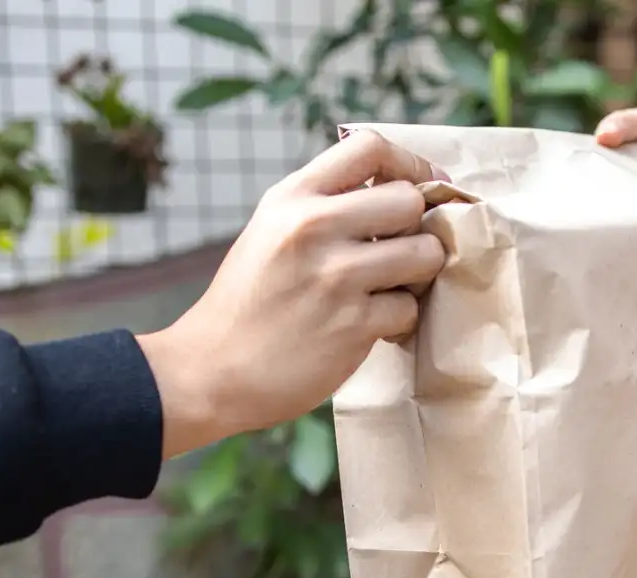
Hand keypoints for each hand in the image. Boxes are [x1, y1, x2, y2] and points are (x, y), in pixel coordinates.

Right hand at [137, 131, 450, 456]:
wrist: (211, 372)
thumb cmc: (247, 304)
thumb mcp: (270, 232)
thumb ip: (322, 207)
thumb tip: (395, 193)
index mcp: (292, 198)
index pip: (368, 145)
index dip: (408, 164)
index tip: (418, 187)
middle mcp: (313, 228)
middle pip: (408, 199)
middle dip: (417, 227)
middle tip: (400, 252)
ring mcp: (336, 277)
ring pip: (424, 252)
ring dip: (418, 274)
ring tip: (391, 288)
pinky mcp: (353, 324)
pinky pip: (409, 307)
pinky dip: (398, 320)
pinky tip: (371, 326)